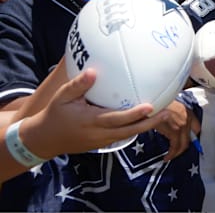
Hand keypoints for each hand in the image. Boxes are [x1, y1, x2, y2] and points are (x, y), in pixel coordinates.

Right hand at [22, 69, 165, 158]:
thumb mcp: (62, 97)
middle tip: (168, 113)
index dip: (135, 114)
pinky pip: (122, 136)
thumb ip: (78, 85)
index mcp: (91, 121)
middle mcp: (100, 134)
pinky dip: (135, 129)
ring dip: (146, 126)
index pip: (118, 119)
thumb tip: (94, 72)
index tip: (151, 106)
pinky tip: (146, 120)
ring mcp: (102, 141)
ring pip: (128, 135)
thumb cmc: (55, 114)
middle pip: (130, 131)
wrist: (44, 139)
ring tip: (164, 115)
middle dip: (150, 123)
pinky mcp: (102, 144)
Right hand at [153, 99, 199, 160]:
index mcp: (187, 112)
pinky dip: (171, 154)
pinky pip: (175, 147)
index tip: (188, 141)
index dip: (193, 136)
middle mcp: (187, 118)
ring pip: (183, 144)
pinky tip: (167, 156)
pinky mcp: (174, 131)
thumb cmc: (156, 103)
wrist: (150, 101)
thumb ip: (175, 115)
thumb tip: (173, 124)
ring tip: (170, 156)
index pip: (197, 128)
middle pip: (189, 139)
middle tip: (176, 151)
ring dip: (176, 153)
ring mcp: (182, 124)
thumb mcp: (170, 106)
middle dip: (182, 147)